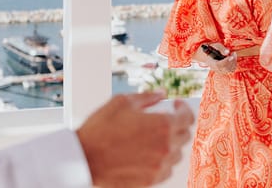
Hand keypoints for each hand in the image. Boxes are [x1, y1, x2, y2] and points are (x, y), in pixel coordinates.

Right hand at [77, 91, 194, 187]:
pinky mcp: (150, 180)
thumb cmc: (100, 130)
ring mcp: (159, 166)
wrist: (83, 159)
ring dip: (170, 144)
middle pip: (184, 135)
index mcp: (163, 125)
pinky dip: (162, 161)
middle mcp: (166, 147)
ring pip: (176, 154)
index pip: (188, 117)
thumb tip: (161, 93)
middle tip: (164, 121)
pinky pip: (166, 170)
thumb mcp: (122, 102)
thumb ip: (147, 97)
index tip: (175, 106)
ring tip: (153, 139)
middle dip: (177, 125)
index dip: (183, 109)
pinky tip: (148, 154)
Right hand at [198, 42, 236, 73]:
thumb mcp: (214, 45)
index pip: (219, 65)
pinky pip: (231, 69)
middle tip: (233, 53)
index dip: (226, 61)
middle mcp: (215, 68)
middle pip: (225, 68)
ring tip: (233, 54)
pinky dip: (234, 63)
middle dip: (231, 60)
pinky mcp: (224, 70)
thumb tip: (227, 52)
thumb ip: (220, 48)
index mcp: (211, 62)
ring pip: (230, 69)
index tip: (231, 56)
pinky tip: (233, 57)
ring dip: (233, 61)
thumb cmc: (211, 49)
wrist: (206, 54)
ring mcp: (220, 70)